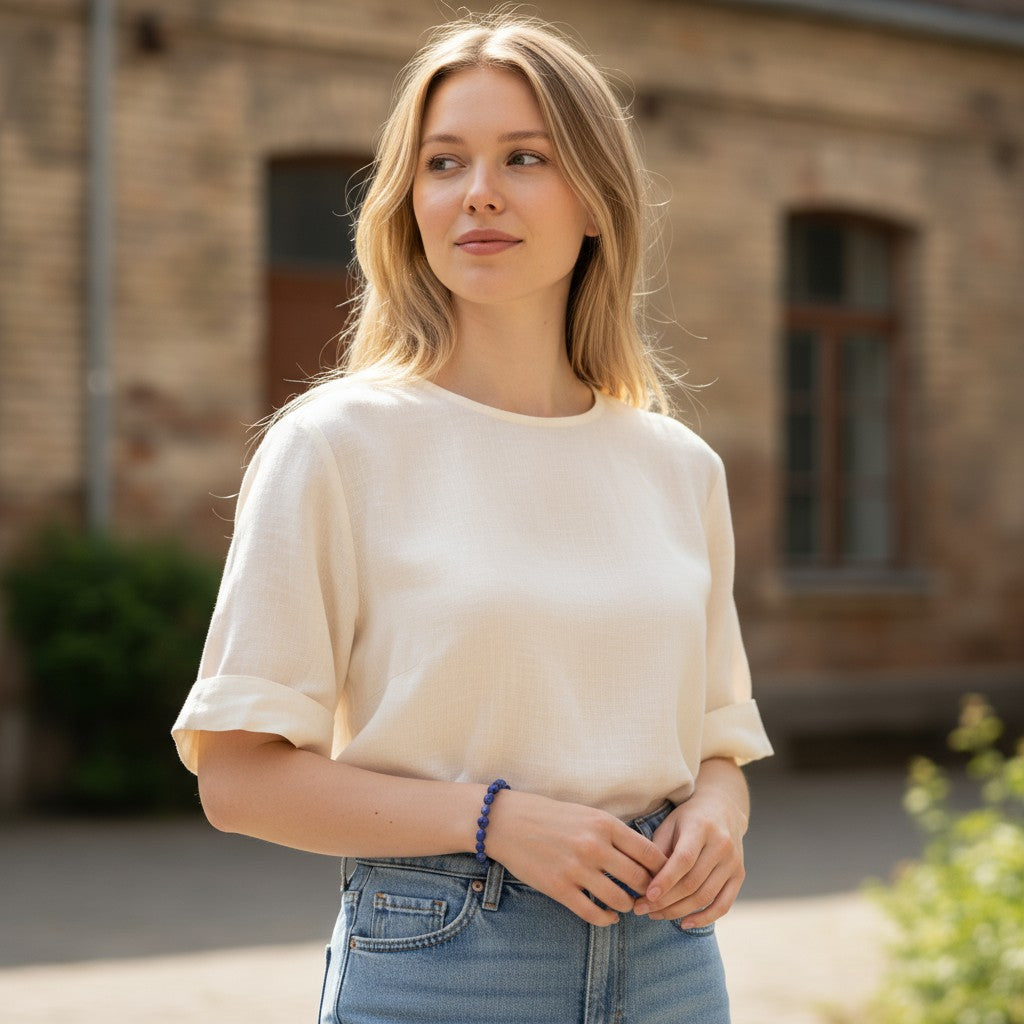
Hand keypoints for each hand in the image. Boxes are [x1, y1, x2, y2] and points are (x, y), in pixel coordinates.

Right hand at [486, 789, 666, 926]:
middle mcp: (594, 846)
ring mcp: (577, 869)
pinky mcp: (560, 888)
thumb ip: (614, 832)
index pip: (649, 853)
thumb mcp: (587, 814)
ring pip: (620, 899)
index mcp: (605, 824)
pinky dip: (606, 919)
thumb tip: (643, 855)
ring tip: (627, 904)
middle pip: (639, 879)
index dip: (662, 869)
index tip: (662, 876)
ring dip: (628, 906)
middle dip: (648, 891)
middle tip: (648, 896)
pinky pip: (593, 913)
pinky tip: (609, 917)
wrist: (507, 822)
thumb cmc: (550, 815)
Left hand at [634, 778, 747, 928]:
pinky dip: (704, 918)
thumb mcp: (669, 824)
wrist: (722, 809)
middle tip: (642, 910)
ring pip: (705, 896)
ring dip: (679, 911)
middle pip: (693, 882)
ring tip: (656, 915)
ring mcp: (733, 861)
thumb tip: (642, 882)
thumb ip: (658, 850)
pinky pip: (724, 905)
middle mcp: (721, 844)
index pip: (684, 859)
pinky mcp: (740, 875)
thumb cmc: (687, 819)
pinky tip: (684, 923)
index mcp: (701, 827)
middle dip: (665, 901)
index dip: (665, 880)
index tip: (646, 896)